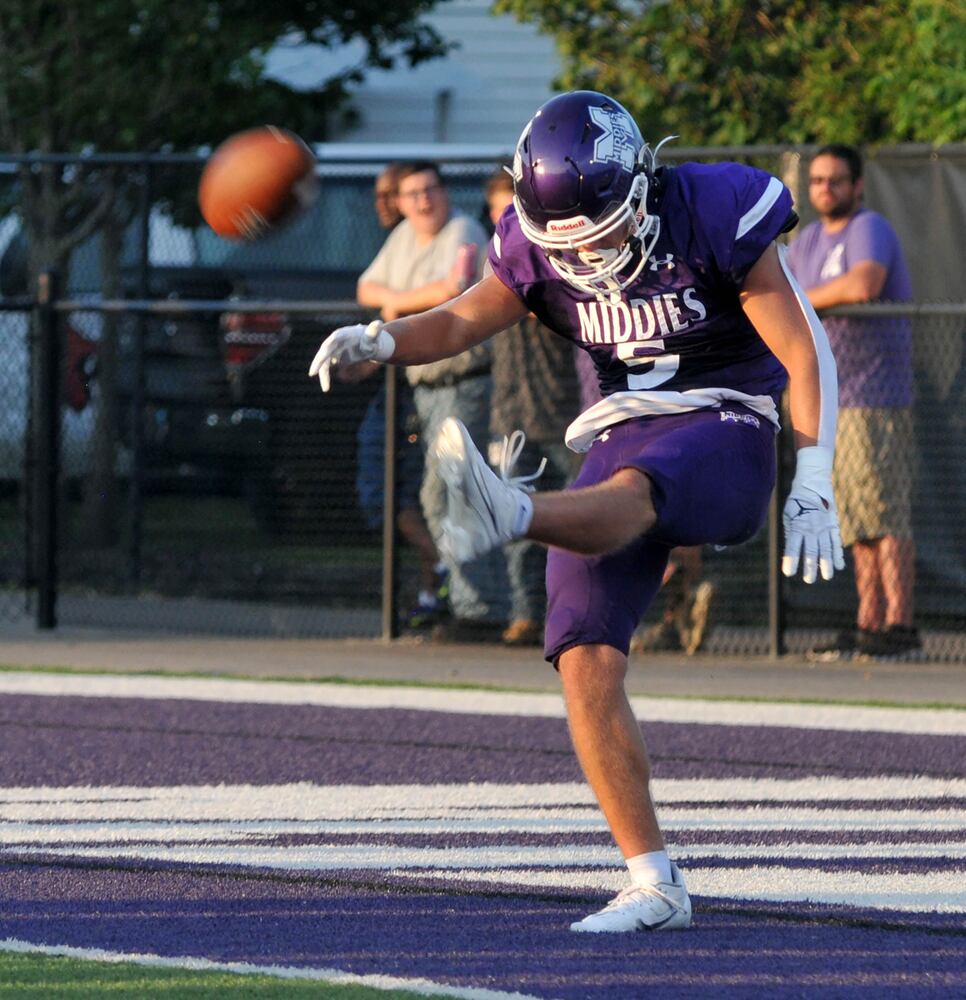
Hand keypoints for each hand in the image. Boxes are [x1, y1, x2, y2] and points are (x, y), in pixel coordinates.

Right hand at [307, 320, 394, 391]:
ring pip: (324, 362)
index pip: (330, 342)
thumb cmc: (371, 337)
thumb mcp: (373, 335)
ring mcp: (333, 350)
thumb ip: (374, 330)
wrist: (369, 343)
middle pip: (323, 353)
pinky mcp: (334, 357)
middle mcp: (334, 342)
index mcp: (342, 335)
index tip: (320, 358)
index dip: (324, 350)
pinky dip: (326, 376)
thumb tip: (378, 323)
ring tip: (325, 389)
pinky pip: (327, 367)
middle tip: (312, 373)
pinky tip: (326, 386)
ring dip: (323, 375)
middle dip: (318, 362)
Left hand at [782, 445, 844, 583]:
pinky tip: (839, 566)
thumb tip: (792, 550)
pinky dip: (838, 554)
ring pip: (825, 549)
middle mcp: (811, 528)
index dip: (791, 559)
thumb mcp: (788, 515)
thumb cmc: (796, 501)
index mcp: (797, 525)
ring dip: (826, 564)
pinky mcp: (833, 525)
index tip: (788, 572)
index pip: (792, 546)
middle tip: (809, 580)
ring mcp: (824, 527)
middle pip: (811, 551)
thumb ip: (791, 532)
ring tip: (826, 577)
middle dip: (810, 567)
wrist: (813, 483)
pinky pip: (836, 542)